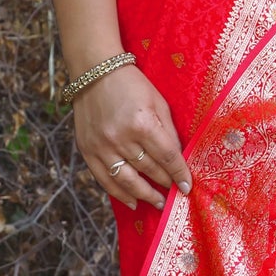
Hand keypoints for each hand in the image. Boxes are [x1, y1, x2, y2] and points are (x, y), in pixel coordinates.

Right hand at [73, 65, 190, 209]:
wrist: (94, 72)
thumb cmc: (131, 85)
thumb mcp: (158, 102)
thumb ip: (168, 132)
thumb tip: (178, 159)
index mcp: (143, 123)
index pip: (167, 157)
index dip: (179, 174)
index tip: (187, 187)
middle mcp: (121, 138)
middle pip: (149, 170)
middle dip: (165, 184)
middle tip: (175, 194)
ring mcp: (101, 146)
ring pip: (127, 180)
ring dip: (145, 195)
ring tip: (158, 203)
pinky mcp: (87, 150)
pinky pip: (105, 179)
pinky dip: (119, 194)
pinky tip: (132, 201)